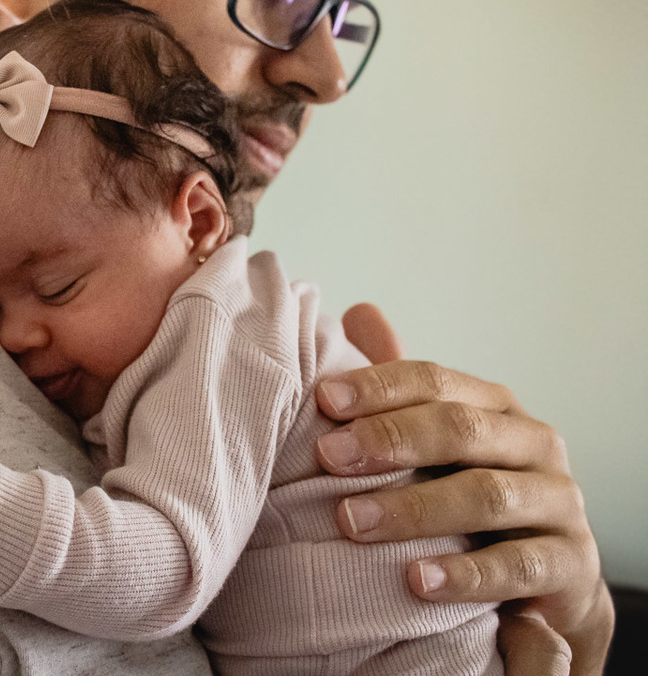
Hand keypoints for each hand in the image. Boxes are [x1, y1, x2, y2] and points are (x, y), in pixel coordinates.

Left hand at [314, 303, 612, 674]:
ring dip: (414, 510)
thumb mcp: (431, 445)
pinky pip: (520, 567)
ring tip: (352, 522)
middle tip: (330, 458)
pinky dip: (467, 574)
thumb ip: (396, 387)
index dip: (379, 386)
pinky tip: (417, 581)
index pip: (435, 381)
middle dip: (391, 440)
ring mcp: (558, 504)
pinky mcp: (571, 566)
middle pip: (462, 430)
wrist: (537, 587)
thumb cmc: (465, 498)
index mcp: (493, 407)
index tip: (324, 400)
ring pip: (487, 497)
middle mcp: (533, 445)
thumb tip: (359, 310)